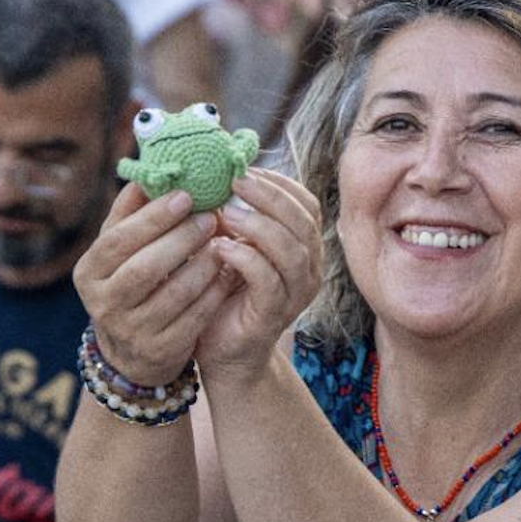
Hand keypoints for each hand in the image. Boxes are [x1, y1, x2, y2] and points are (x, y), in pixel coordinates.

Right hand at [74, 184, 234, 386]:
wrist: (132, 351)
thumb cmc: (130, 283)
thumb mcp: (119, 252)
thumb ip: (129, 213)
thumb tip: (148, 169)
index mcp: (89, 272)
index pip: (118, 240)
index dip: (152, 217)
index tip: (185, 195)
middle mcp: (104, 304)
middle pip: (144, 268)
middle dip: (181, 239)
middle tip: (210, 216)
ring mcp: (131, 332)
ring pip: (172, 294)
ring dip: (202, 265)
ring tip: (222, 243)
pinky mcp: (160, 350)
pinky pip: (193, 318)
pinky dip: (212, 293)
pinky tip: (227, 273)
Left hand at [196, 169, 322, 384]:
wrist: (222, 352)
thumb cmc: (224, 293)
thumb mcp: (232, 245)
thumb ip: (232, 214)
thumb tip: (212, 171)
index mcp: (303, 246)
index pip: (306, 204)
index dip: (279, 184)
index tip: (245, 169)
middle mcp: (308, 268)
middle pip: (302, 221)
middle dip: (268, 196)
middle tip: (234, 181)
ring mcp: (295, 293)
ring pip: (291, 249)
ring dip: (257, 225)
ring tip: (224, 212)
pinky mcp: (274, 314)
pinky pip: (267, 280)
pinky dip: (244, 258)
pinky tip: (219, 247)